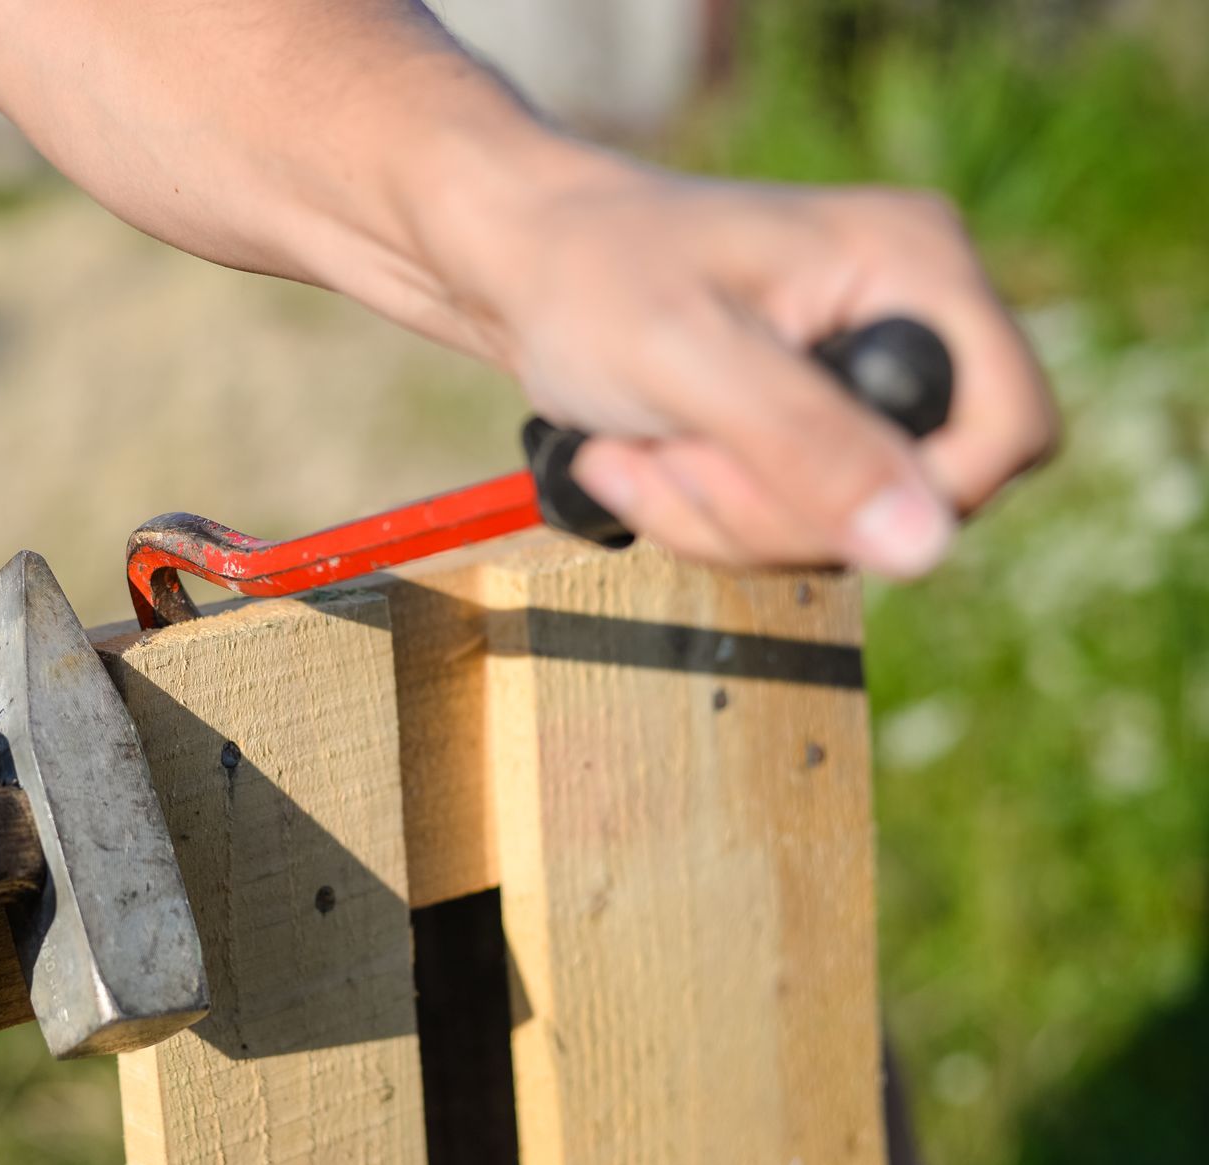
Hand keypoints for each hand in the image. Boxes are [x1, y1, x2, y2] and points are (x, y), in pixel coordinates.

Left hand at [456, 164, 1057, 576]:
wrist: (506, 267)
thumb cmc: (586, 277)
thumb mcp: (689, 359)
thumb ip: (807, 446)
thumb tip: (924, 545)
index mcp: (912, 269)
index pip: (1010, 427)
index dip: (925, 495)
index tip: (803, 494)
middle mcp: (900, 321)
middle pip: (915, 503)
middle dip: (772, 508)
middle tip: (671, 452)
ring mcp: (849, 381)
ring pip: (839, 532)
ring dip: (718, 517)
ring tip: (637, 447)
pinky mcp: (796, 427)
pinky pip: (784, 528)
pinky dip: (699, 515)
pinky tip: (638, 458)